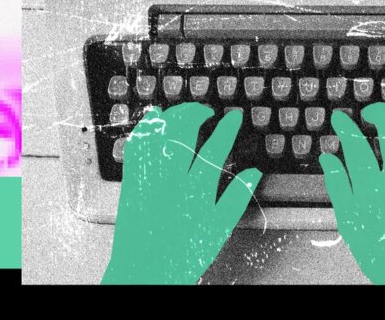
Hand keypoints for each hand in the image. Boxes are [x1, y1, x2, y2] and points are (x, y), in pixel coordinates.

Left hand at [101, 103, 261, 284]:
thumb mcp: (219, 230)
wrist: (144, 273)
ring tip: (182, 113)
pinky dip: (145, 129)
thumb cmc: (182, 255)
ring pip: (158, 134)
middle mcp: (171, 180)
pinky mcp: (131, 182)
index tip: (233, 117)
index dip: (227, 128)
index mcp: (196, 191)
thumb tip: (254, 173)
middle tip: (205, 111)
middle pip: (183, 131)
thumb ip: (237, 198)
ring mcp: (148, 179)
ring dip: (171, 116)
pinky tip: (153, 122)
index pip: (216, 148)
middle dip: (195, 113)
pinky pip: (136, 146)